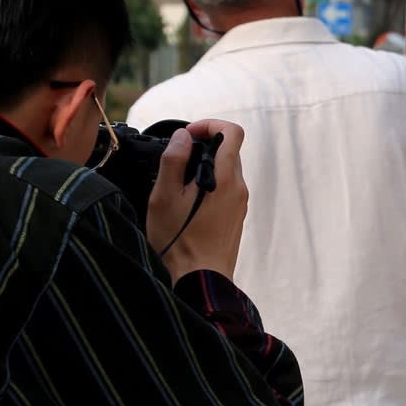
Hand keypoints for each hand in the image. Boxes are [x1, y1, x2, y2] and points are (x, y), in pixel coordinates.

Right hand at [149, 119, 247, 281]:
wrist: (200, 281)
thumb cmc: (179, 242)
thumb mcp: (165, 197)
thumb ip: (174, 160)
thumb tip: (183, 136)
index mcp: (225, 178)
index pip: (233, 131)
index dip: (210, 124)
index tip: (188, 135)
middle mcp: (239, 188)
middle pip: (229, 151)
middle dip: (204, 147)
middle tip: (177, 160)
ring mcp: (240, 204)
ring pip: (227, 171)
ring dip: (205, 168)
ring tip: (178, 186)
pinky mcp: (236, 217)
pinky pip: (226, 190)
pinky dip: (209, 186)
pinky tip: (188, 204)